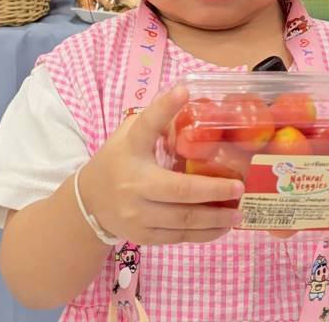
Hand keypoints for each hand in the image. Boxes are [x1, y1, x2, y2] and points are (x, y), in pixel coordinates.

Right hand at [78, 86, 243, 245]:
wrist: (90, 202)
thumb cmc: (119, 161)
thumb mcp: (130, 136)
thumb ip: (156, 123)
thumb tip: (195, 106)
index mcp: (131, 149)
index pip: (147, 125)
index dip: (164, 108)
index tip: (183, 91)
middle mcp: (133, 183)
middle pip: (179, 189)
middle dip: (214, 190)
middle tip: (239, 187)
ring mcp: (137, 214)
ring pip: (184, 220)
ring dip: (215, 218)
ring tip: (237, 213)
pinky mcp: (143, 236)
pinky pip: (179, 237)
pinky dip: (204, 234)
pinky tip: (221, 228)